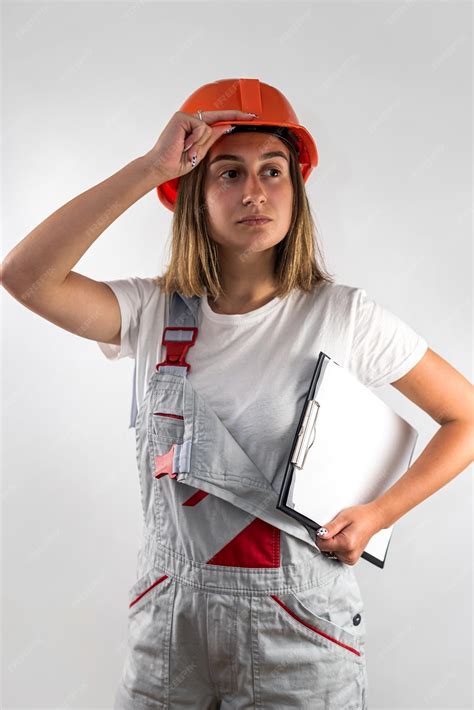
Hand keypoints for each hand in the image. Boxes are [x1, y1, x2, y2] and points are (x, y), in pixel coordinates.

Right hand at [142, 109, 257, 183]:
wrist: (163, 166)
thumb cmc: (178, 162)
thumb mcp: (200, 151)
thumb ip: (212, 138)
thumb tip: (227, 126)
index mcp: (194, 128)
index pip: (217, 120)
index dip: (233, 117)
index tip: (250, 116)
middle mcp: (190, 120)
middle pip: (216, 122)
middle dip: (226, 124)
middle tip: (243, 121)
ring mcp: (185, 117)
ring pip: (209, 128)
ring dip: (200, 143)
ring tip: (187, 150)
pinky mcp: (182, 117)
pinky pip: (201, 128)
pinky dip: (195, 139)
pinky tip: (184, 145)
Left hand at [315, 503, 384, 564]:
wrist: (373, 519)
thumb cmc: (361, 516)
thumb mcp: (343, 517)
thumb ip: (330, 528)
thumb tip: (320, 534)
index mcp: (347, 544)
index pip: (322, 545)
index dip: (322, 535)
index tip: (327, 529)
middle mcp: (349, 555)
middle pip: (326, 549)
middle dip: (329, 539)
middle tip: (339, 530)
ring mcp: (351, 559)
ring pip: (331, 552)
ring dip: (334, 543)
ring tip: (344, 534)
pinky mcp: (351, 559)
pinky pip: (337, 554)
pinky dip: (338, 547)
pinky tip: (345, 539)